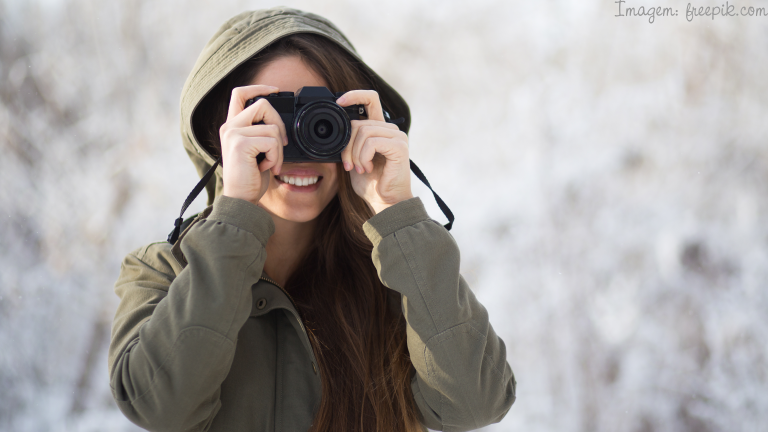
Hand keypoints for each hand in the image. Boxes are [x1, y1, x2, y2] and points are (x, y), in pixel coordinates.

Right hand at [219, 85, 287, 204]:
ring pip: (272, 128)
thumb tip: (280, 124)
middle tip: (280, 145)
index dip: (259, 87)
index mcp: (232, 126)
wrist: (240, 199)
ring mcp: (233, 134)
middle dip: (280, 124)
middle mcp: (229, 127)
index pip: (240, 93)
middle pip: (263, 104)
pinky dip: (275, 157)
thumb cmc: (250, 178)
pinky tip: (266, 168)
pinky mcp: (240, 144)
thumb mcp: (256, 151)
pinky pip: (272, 141)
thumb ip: (261, 133)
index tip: (276, 90)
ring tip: (269, 164)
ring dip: (278, 150)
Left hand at [337, 90, 412, 213]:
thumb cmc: (371, 183)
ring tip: (360, 168)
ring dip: (354, 154)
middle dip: (346, 146)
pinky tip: (368, 168)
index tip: (338, 102)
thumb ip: (349, 142)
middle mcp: (390, 129)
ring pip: (363, 132)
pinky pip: (372, 143)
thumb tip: (335, 130)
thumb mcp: (354, 158)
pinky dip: (363, 157)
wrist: (385, 201)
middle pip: (358, 123)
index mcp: (380, 129)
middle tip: (348, 165)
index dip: (354, 95)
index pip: (370, 99)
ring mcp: (397, 136)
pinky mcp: (400, 146)